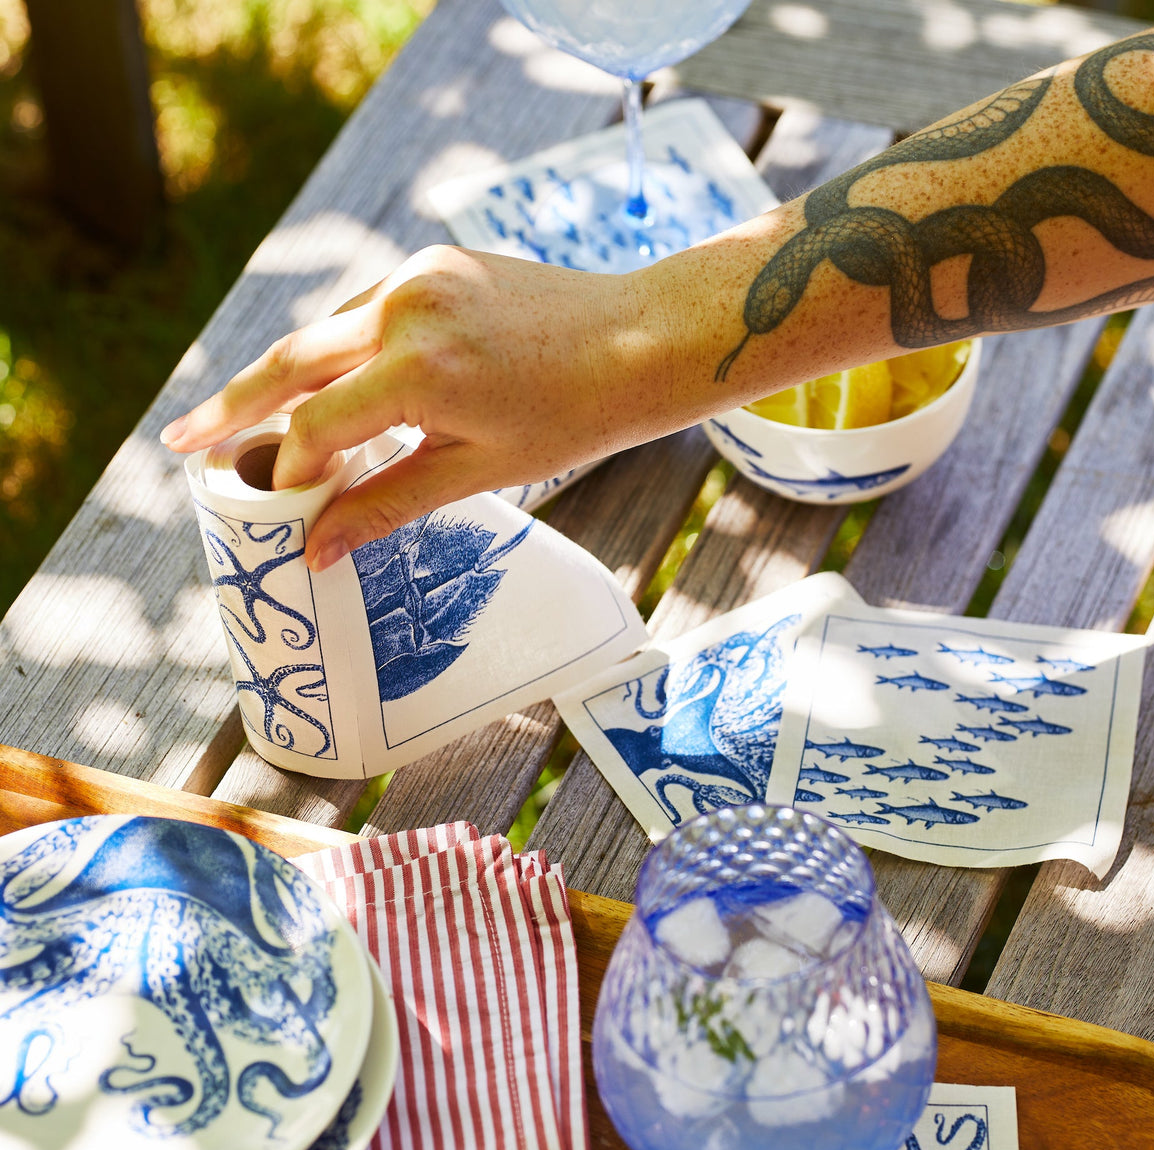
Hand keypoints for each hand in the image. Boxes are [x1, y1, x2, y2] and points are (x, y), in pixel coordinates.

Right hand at [160, 245, 668, 569]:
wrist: (638, 342)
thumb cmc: (573, 417)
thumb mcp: (478, 470)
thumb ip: (388, 502)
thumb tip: (317, 547)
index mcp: (416, 373)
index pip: (316, 430)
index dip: (291, 475)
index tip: (277, 510)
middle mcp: (402, 312)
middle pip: (289, 364)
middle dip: (232, 407)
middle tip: (180, 440)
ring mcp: (414, 278)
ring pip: (321, 332)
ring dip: (279, 374)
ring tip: (237, 418)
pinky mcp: (430, 265)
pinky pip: (360, 310)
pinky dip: (333, 348)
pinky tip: (319, 380)